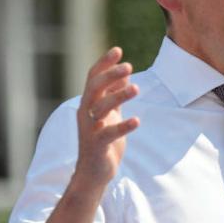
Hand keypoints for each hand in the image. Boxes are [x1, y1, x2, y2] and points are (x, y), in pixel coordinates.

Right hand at [74, 46, 139, 187]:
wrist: (93, 172)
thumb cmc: (103, 141)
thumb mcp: (110, 114)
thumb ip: (115, 94)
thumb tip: (124, 73)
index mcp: (89, 103)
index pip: (93, 77)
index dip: (104, 63)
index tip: (118, 50)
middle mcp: (86, 113)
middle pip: (94, 87)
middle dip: (110, 75)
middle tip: (128, 66)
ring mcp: (90, 129)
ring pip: (101, 107)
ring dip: (118, 96)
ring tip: (136, 89)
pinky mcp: (97, 145)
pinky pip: (108, 133)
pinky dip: (123, 126)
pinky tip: (137, 121)